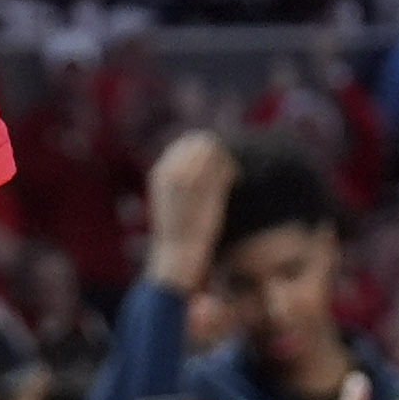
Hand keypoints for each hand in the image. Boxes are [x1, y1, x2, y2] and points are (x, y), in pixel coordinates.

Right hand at [147, 129, 238, 293]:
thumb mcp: (168, 202)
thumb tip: (190, 167)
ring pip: (214, 153)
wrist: (178, 257)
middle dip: (217, 150)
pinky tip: (237, 179)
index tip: (216, 159)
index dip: (204, 147)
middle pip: (201, 142)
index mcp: (161, 171)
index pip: (186, 142)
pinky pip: (224, 168)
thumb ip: (175, 181)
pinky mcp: (207, 191)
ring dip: (226, 159)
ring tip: (234, 173)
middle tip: (228, 165)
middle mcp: (174, 171)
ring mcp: (190, 180)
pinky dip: (232, 170)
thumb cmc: (176, 234)